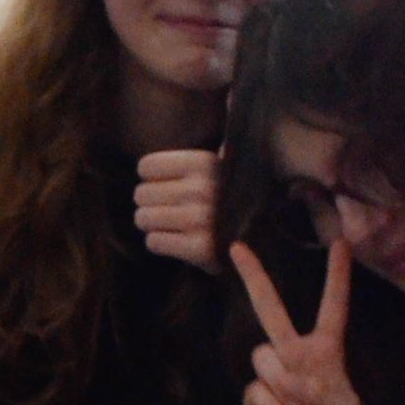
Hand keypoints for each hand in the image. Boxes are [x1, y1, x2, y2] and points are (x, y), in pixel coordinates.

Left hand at [134, 147, 221, 268]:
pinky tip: (176, 241)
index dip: (152, 179)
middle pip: (141, 194)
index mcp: (205, 163)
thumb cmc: (232, 200)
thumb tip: (171, 156)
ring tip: (171, 225)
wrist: (263, 240)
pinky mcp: (199, 249)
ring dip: (153, 224)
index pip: (146, 167)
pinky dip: (160, 243)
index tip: (166, 186)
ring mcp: (200, 220)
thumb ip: (196, 159)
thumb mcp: (222, 168)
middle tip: (168, 210)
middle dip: (150, 204)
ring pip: (143, 219)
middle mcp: (202, 189)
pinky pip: (153, 242)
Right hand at [230, 239, 365, 404]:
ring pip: (263, 356)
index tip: (341, 243)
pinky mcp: (255, 396)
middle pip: (271, 309)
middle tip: (238, 248)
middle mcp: (294, 353)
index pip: (332, 308)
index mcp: (326, 349)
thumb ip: (326, 389)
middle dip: (254, 278)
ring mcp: (272, 374)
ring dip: (282, 381)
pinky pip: (256, 388)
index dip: (337, 277)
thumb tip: (299, 382)